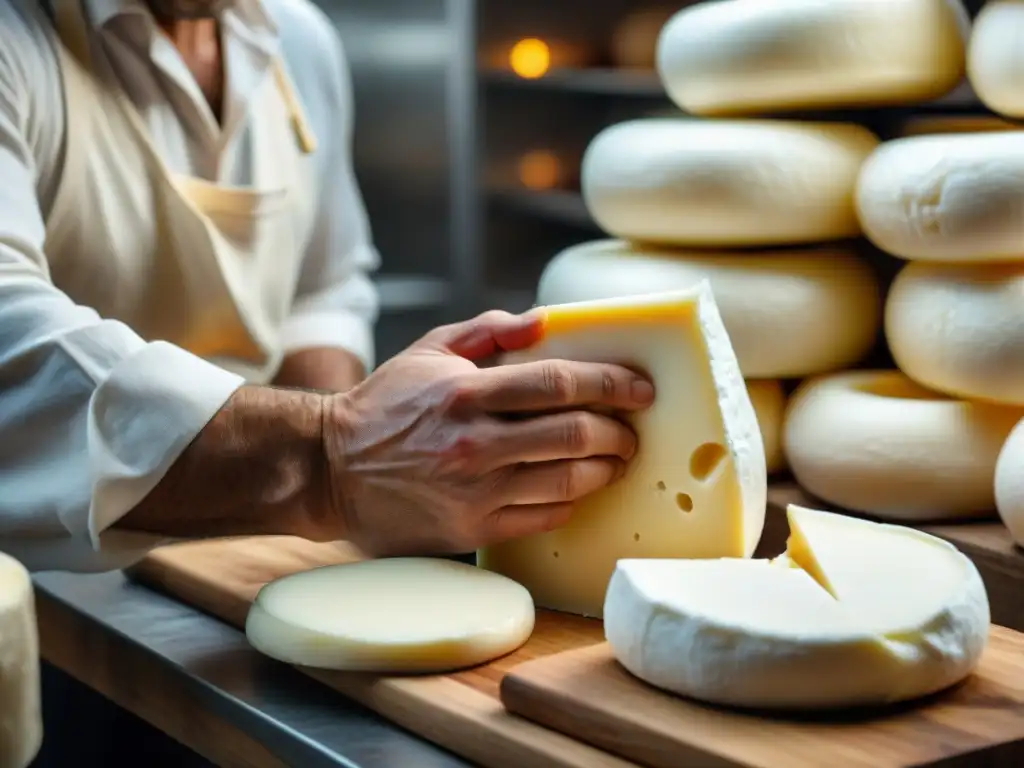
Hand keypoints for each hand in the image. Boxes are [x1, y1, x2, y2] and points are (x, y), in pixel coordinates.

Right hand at [322, 310, 653, 556]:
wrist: (332, 470)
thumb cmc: (385, 406)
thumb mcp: (428, 351)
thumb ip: (488, 332)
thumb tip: (545, 321)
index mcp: (467, 392)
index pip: (560, 383)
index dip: (612, 384)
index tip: (641, 389)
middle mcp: (476, 442)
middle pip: (575, 435)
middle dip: (618, 433)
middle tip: (631, 433)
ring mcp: (476, 491)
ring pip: (568, 481)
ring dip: (604, 470)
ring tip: (614, 461)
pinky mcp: (472, 529)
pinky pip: (543, 516)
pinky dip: (569, 501)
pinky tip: (574, 489)